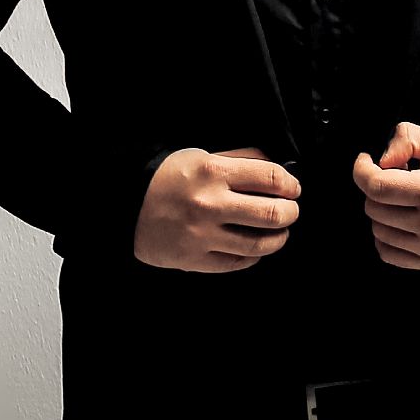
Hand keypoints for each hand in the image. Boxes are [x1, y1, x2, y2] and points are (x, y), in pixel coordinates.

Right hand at [133, 147, 300, 272]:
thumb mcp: (202, 156)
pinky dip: (254, 256)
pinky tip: (255, 247)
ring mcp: (202, 235)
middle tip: (290, 210)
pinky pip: (238, 263)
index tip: (293, 188)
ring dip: (278, 237)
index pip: (270, 177)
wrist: (127, 205)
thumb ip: (240, 159)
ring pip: (259, 244)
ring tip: (278, 231)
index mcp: (213, 172)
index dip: (290, 183)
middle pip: (272, 213)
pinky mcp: (195, 259)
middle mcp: (209, 204)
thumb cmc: (167, 178)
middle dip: (290, 212)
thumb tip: (277, 169)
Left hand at [352, 122, 419, 270]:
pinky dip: (386, 237)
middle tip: (395, 177)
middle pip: (374, 208)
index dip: (362, 170)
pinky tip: (400, 220)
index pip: (377, 186)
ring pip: (378, 231)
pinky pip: (388, 254)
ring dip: (381, 211)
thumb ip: (408, 139)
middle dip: (376, 187)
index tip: (366, 160)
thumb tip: (380, 160)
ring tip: (402, 198)